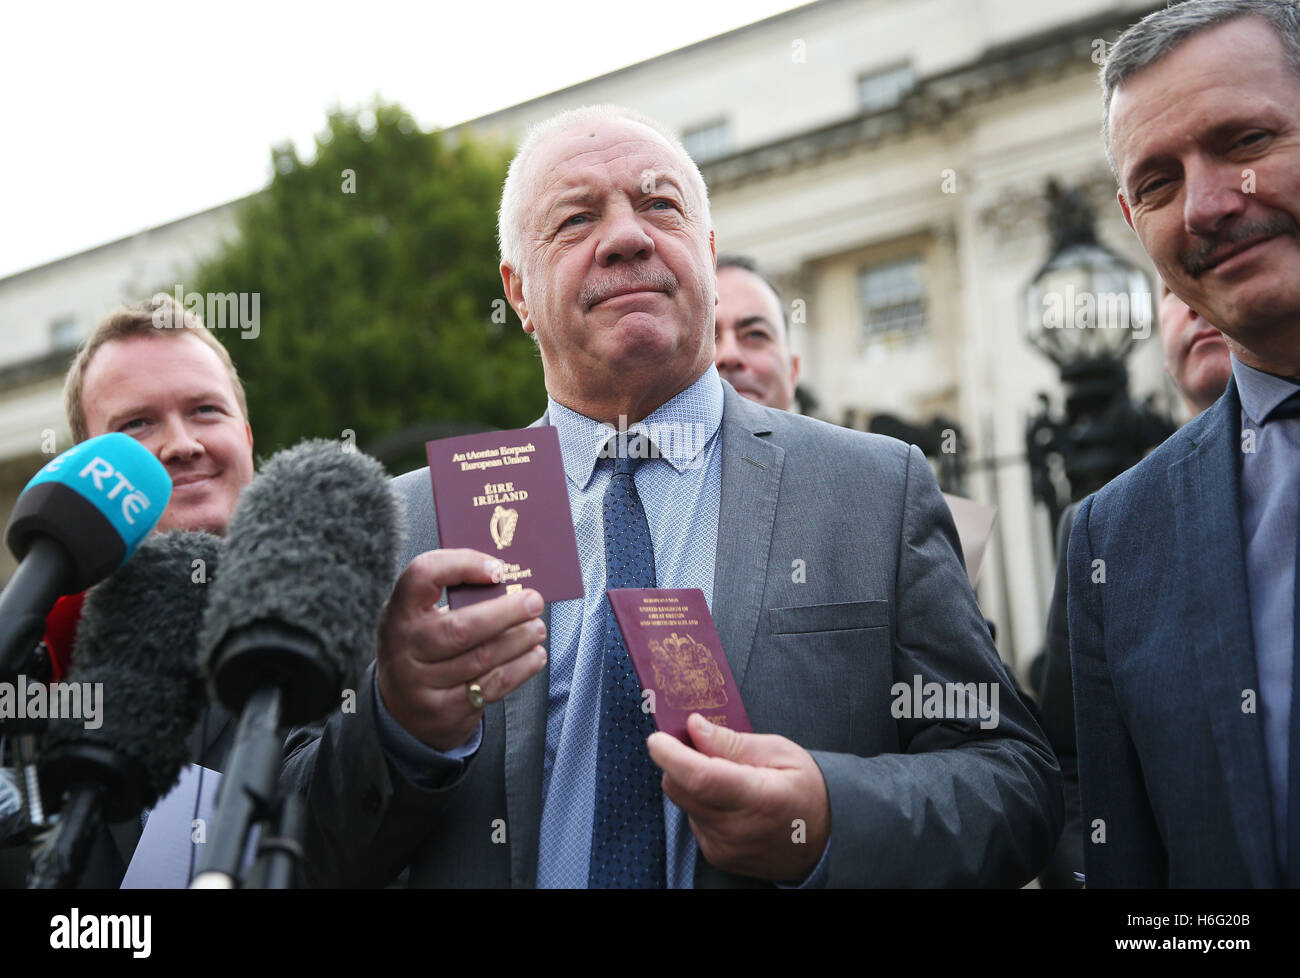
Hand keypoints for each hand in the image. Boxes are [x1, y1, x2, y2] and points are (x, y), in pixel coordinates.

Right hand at [376, 548, 546, 750]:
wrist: (400, 708)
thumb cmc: (422, 648)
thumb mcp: (421, 618)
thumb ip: (455, 597)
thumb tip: (508, 580)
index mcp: (400, 611)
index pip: (422, 574)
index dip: (462, 564)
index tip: (497, 569)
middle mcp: (404, 647)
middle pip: (460, 626)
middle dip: (505, 612)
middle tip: (533, 602)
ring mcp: (420, 683)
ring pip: (481, 658)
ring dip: (518, 640)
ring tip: (537, 629)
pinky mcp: (442, 710)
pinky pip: (490, 687)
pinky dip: (520, 668)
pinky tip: (534, 656)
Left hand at [647, 714, 829, 881]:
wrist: (824, 840)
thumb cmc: (806, 788)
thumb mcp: (779, 752)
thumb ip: (732, 742)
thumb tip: (695, 727)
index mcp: (759, 798)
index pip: (701, 777)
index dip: (672, 756)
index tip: (657, 737)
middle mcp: (737, 829)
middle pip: (680, 789)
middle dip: (676, 762)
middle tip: (695, 744)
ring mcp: (725, 847)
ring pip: (683, 803)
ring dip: (691, 783)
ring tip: (726, 775)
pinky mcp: (717, 856)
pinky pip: (693, 819)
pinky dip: (700, 803)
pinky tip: (727, 799)